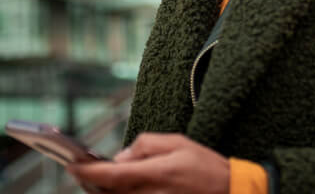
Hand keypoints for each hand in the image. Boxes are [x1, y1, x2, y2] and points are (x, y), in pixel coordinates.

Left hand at [65, 132, 229, 193]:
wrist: (226, 191)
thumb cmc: (204, 166)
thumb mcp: (178, 142)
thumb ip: (147, 144)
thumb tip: (121, 155)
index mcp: (154, 173)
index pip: (110, 175)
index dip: (87, 171)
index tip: (72, 165)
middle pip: (107, 192)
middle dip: (91, 181)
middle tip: (82, 169)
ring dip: (104, 189)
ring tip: (98, 177)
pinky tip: (118, 186)